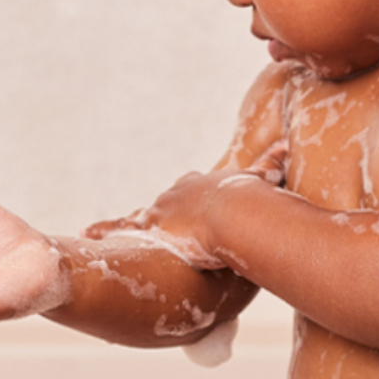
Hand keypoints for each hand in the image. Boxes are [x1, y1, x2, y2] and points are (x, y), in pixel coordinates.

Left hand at [83, 141, 287, 269]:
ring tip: (117, 231)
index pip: (194, 190)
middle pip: (171, 203)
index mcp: (202, 184)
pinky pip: (121, 229)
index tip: (198, 209)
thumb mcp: (262, 181)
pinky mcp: (150, 227)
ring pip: (144, 217)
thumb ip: (273, 164)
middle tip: (174, 229)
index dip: (197, 201)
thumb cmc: (249, 199)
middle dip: (172, 214)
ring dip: (136, 224)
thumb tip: (290, 144)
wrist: (232, 213)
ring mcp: (162, 209)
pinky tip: (88, 234)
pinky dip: (105, 230)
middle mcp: (178, 193)